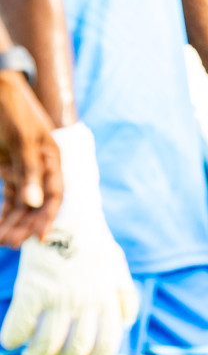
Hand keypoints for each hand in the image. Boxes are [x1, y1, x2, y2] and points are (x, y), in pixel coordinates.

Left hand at [0, 71, 60, 246]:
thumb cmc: (12, 110)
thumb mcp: (22, 139)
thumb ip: (29, 171)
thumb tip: (36, 203)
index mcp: (52, 157)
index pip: (55, 194)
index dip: (48, 216)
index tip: (39, 238)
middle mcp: (41, 166)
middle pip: (37, 202)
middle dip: (25, 224)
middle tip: (10, 244)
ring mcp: (24, 167)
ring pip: (22, 202)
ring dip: (13, 221)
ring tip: (2, 240)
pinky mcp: (9, 168)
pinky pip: (10, 194)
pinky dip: (5, 211)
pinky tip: (0, 225)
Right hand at [0, 123, 138, 354]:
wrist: (68, 213)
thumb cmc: (92, 243)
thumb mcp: (118, 267)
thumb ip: (124, 295)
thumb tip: (125, 323)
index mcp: (109, 297)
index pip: (108, 344)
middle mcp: (87, 300)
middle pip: (76, 350)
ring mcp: (60, 295)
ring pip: (46, 346)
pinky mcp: (33, 288)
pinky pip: (18, 329)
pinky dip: (12, 340)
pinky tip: (11, 339)